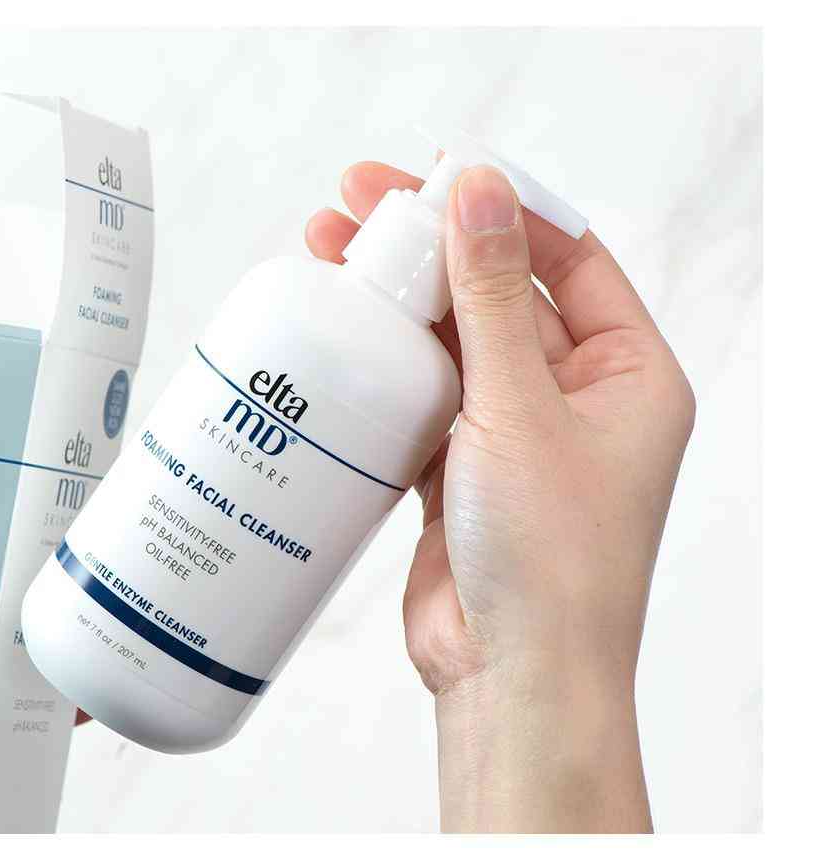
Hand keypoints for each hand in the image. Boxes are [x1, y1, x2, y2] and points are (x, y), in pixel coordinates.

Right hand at [307, 163, 693, 831]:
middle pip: (497, 293)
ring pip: (450, 344)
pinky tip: (337, 336)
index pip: (565, 257)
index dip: (497, 208)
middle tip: (353, 205)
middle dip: (427, 248)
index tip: (430, 173)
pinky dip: (381, 369)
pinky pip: (419, 398)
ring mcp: (512, 434)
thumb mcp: (521, 406)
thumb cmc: (553, 559)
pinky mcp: (457, 469)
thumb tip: (478, 188)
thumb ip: (493, 295)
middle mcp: (574, 397)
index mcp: (627, 373)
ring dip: (394, 303)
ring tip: (325, 255)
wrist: (513, 677)